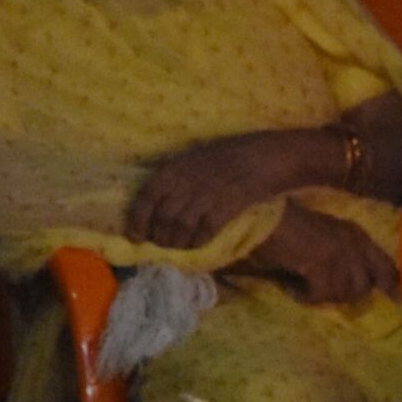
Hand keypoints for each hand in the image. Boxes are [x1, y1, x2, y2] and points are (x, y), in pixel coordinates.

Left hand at [128, 129, 335, 247]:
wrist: (266, 157)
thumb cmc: (229, 156)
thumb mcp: (193, 158)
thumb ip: (175, 178)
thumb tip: (155, 203)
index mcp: (174, 168)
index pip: (145, 199)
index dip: (137, 221)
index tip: (135, 236)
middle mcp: (187, 182)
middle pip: (162, 218)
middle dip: (158, 236)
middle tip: (160, 244)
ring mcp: (208, 195)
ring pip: (180, 228)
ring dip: (176, 242)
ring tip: (176, 246)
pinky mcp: (228, 207)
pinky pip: (205, 231)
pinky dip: (197, 242)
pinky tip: (196, 244)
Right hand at [245, 201, 398, 304]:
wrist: (265, 219)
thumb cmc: (290, 227)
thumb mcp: (328, 235)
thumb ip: (346, 254)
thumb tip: (363, 283)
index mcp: (357, 234)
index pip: (385, 264)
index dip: (389, 284)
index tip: (395, 300)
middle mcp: (355, 243)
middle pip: (363, 286)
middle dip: (344, 295)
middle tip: (321, 291)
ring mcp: (341, 253)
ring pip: (344, 292)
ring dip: (323, 295)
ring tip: (303, 287)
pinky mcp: (324, 263)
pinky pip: (322, 294)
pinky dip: (306, 296)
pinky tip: (293, 289)